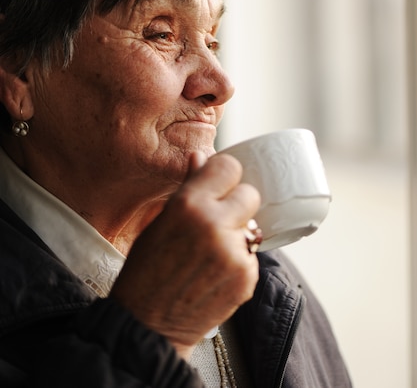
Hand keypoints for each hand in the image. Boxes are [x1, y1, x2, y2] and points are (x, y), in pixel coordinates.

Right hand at [110, 151, 260, 358]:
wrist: (148, 325)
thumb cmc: (145, 272)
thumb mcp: (159, 221)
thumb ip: (187, 187)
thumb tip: (201, 157)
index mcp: (189, 204)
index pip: (230, 167)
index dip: (224, 175)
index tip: (219, 184)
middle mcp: (215, 225)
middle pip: (250, 193)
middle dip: (237, 203)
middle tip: (217, 220)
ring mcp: (234, 253)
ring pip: (252, 225)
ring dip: (237, 233)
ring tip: (210, 252)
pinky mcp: (247, 277)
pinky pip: (252, 254)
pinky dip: (239, 260)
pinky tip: (215, 272)